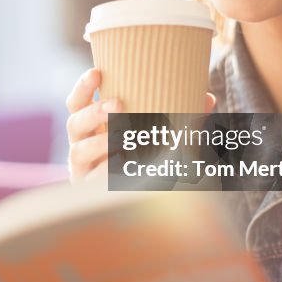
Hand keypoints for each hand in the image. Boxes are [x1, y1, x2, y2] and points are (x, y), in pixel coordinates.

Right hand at [65, 69, 215, 182]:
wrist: (142, 208)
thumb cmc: (148, 163)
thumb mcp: (163, 139)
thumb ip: (182, 120)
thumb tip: (207, 98)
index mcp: (94, 126)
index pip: (78, 102)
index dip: (84, 87)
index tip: (98, 73)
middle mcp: (83, 144)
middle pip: (74, 122)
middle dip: (94, 111)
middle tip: (118, 105)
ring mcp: (83, 168)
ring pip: (78, 150)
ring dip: (100, 141)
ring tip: (123, 138)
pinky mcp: (88, 190)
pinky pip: (91, 179)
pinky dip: (107, 170)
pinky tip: (123, 165)